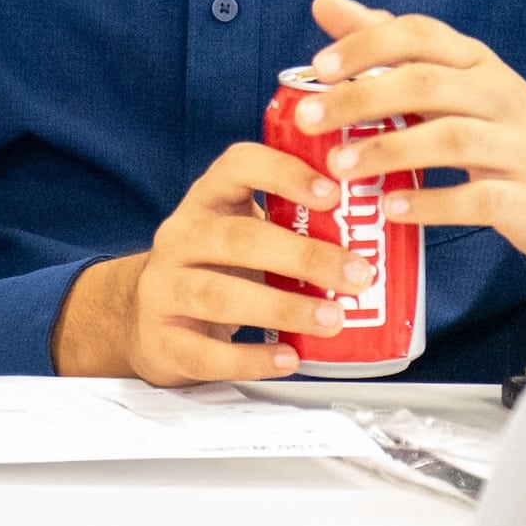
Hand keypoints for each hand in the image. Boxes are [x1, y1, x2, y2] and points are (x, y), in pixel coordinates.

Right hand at [54, 140, 355, 383]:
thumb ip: (294, 229)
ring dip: (282, 308)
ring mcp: (163, 289)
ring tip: (331, 319)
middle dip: (303, 255)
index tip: (333, 193)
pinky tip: (287, 358)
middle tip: (357, 275)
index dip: (284, 173)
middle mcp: (180, 239)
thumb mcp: (245, 234)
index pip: (237, 167)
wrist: (148, 319)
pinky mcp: (161, 340)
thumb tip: (377, 233)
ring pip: (217, 294)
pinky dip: (249, 358)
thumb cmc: (217, 271)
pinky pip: (203, 351)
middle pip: (237, 239)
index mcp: (207, 202)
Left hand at [299, 0, 525, 263]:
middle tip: (309, 119)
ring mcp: (517, 146)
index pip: (420, 34)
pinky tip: (391, 208)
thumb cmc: (502, 128)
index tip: (319, 66)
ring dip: (388, 150)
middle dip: (361, 98)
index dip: (368, 44)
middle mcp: (498, 96)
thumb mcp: (453, 81)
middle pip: (426, 83)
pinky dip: (431, 203)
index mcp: (475, 63)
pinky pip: (477, 197)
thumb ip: (388, 45)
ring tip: (339, 166)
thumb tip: (325, 3)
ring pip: (450, 138)